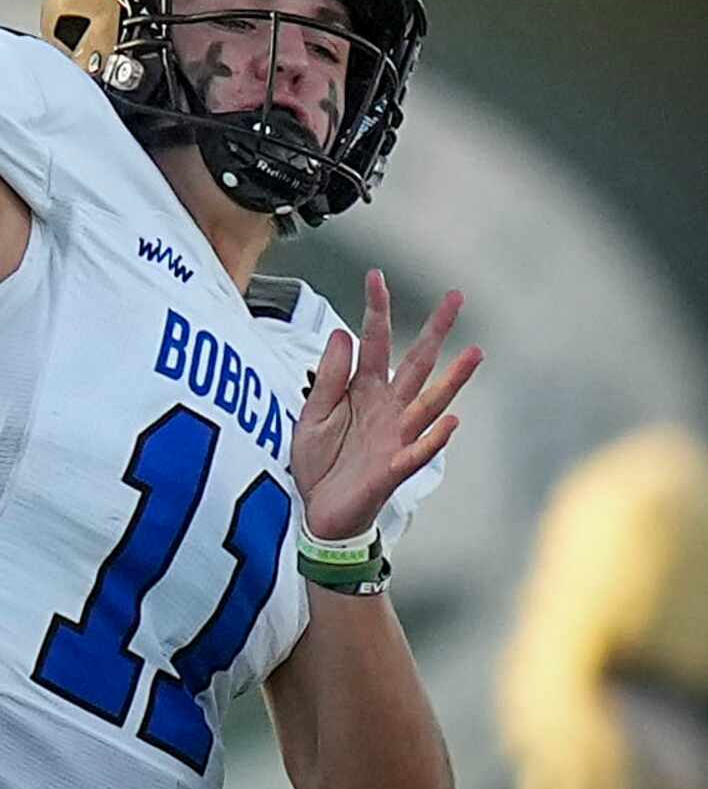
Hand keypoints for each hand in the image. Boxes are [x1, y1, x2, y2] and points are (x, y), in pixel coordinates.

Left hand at [291, 269, 481, 540]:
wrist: (318, 513)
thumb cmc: (319, 462)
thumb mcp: (312, 412)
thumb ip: (329, 376)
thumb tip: (342, 332)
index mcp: (364, 389)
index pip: (375, 342)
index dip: (377, 310)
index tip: (377, 275)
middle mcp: (387, 408)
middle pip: (416, 362)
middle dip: (436, 330)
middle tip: (456, 297)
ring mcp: (395, 437)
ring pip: (429, 402)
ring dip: (453, 379)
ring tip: (475, 352)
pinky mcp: (393, 469)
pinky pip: (417, 452)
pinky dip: (434, 439)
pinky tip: (452, 422)